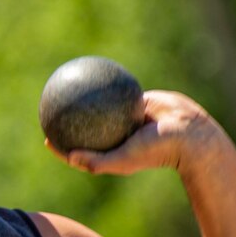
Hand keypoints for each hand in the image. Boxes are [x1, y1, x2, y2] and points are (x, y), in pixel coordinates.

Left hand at [47, 90, 224, 175]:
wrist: (189, 133)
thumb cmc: (157, 150)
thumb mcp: (125, 159)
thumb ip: (97, 161)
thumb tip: (69, 158)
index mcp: (112, 152)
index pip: (80, 151)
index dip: (62, 147)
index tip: (46, 139)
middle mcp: (116, 136)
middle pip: (87, 129)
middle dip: (69, 121)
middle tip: (51, 110)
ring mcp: (126, 119)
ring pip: (101, 108)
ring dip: (86, 99)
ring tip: (68, 87)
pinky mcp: (136, 102)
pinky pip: (117, 92)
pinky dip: (106, 86)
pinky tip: (92, 74)